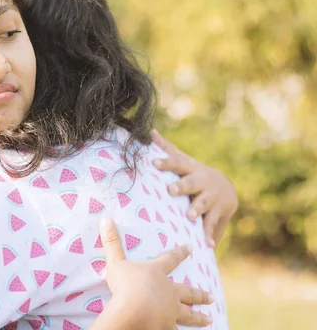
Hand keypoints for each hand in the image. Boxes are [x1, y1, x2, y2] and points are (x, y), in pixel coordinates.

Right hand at [99, 218, 212, 329]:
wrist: (132, 312)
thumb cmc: (124, 285)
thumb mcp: (115, 262)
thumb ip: (112, 242)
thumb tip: (105, 218)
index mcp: (157, 273)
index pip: (170, 259)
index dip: (180, 253)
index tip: (191, 247)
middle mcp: (169, 292)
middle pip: (187, 292)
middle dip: (199, 294)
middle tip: (211, 297)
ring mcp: (170, 311)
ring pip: (188, 315)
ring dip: (199, 317)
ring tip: (209, 319)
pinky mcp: (166, 327)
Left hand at [150, 129, 237, 246]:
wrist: (225, 186)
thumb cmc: (195, 173)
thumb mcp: (183, 160)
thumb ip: (167, 148)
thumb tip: (149, 131)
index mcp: (191, 169)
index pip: (177, 163)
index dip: (166, 163)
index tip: (153, 163)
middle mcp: (203, 182)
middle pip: (191, 183)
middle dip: (182, 186)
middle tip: (170, 190)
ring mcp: (213, 197)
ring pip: (204, 203)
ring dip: (196, 210)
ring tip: (189, 216)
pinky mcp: (222, 212)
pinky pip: (215, 224)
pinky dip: (211, 234)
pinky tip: (208, 244)